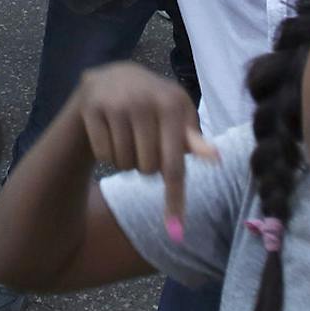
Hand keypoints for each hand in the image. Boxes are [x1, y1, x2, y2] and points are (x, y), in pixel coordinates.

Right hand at [69, 63, 218, 237]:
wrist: (111, 79)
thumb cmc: (153, 106)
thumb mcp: (176, 117)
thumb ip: (194, 141)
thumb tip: (216, 158)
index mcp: (173, 103)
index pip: (174, 164)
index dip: (174, 199)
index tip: (175, 231)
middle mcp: (146, 99)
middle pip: (148, 169)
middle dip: (146, 165)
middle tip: (143, 142)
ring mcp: (117, 102)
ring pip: (124, 164)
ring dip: (126, 160)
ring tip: (127, 135)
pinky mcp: (92, 107)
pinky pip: (103, 154)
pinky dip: (107, 153)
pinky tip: (109, 131)